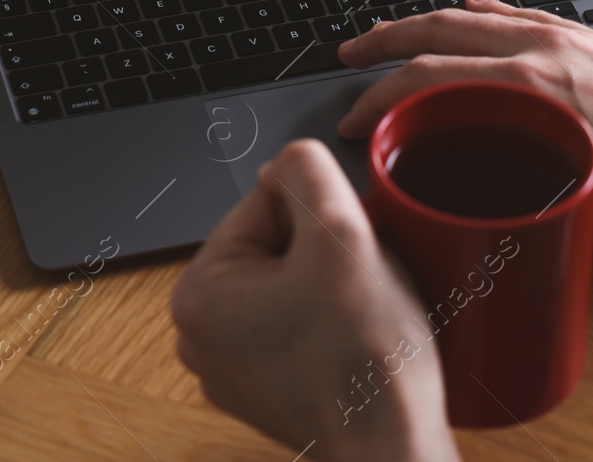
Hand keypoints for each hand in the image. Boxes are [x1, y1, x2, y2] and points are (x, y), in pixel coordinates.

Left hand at [171, 139, 459, 461]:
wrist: (393, 451)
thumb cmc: (365, 364)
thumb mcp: (341, 233)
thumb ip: (308, 170)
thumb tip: (288, 159)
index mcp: (198, 293)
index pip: (263, 202)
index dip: (321, 213)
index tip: (348, 247)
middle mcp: (202, 335)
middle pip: (277, 242)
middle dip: (326, 249)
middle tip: (358, 283)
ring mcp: (234, 365)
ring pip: (294, 281)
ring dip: (334, 282)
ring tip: (360, 312)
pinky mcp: (268, 386)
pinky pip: (301, 323)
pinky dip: (333, 320)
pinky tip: (356, 339)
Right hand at [336, 0, 592, 250]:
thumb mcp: (569, 203)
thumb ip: (511, 196)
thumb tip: (468, 211)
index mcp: (527, 90)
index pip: (427, 79)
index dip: (378, 98)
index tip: (356, 118)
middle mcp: (541, 51)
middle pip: (440, 31)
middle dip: (386, 41)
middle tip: (352, 54)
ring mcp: (567, 38)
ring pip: (477, 15)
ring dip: (428, 21)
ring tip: (395, 31)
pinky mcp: (590, 38)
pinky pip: (522, 13)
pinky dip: (486, 11)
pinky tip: (471, 8)